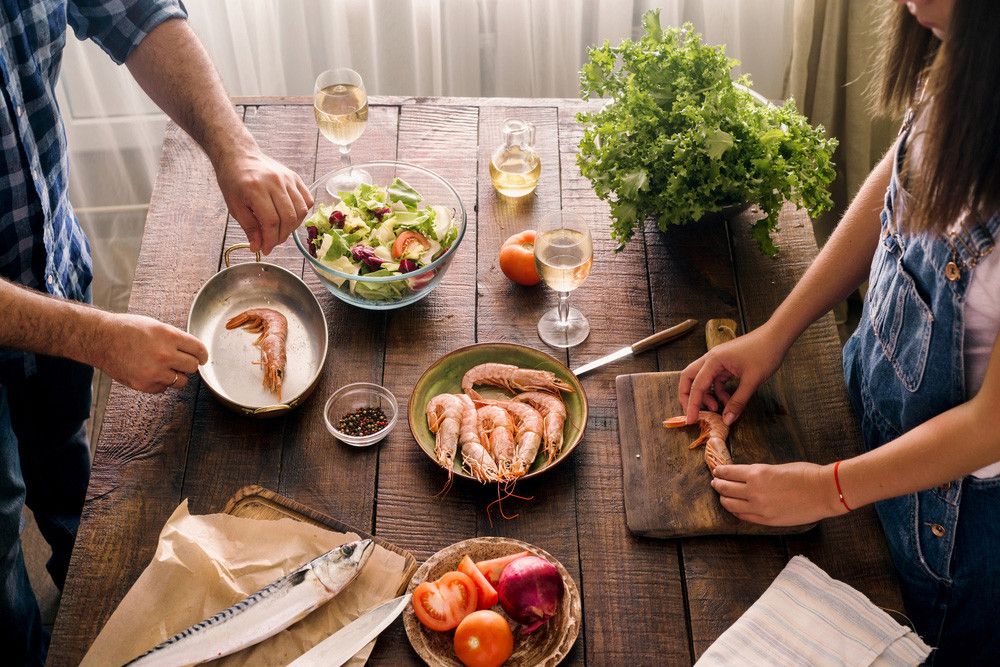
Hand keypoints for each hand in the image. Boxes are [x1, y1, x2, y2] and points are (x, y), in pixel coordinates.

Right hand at [94, 313, 208, 392]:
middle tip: (182, 362)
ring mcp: (155, 372)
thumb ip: (176, 339)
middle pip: (193, 367)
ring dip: (176, 375)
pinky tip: (150, 372)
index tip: (202, 357)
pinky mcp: (145, 385)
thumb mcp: (156, 326)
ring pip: (181, 381)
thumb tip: (193, 350)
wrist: (101, 339)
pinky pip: (164, 388)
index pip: (199, 350)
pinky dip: (160, 382)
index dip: (202, 354)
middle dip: (189, 364)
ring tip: (163, 366)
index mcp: (169, 336)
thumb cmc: (128, 329)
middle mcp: (164, 355)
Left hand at [215, 149, 312, 254]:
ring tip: (280, 231)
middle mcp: (274, 182)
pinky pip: (307, 200)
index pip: (271, 222)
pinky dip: (301, 213)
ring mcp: (287, 178)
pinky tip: (290, 217)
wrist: (240, 156)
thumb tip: (258, 247)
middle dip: (281, 236)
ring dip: (292, 227)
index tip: (265, 249)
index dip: (270, 240)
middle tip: (272, 242)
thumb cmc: (233, 180)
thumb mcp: (234, 206)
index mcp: (255, 189)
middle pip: (288, 218)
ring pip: (300, 211)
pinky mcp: (295, 177)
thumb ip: (249, 227)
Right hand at [678, 323, 786, 425]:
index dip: (692, 405)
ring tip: (717, 408)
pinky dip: (718, 391)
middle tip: (694, 412)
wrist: (776, 337)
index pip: (697, 385)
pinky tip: (728, 400)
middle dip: (689, 396)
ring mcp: (718, 360)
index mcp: (714, 360)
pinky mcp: (726, 362)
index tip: (691, 420)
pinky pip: (715, 379)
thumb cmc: (765, 353)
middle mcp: (711, 358)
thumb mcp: (752, 381)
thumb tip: (727, 420)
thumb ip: (738, 402)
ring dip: (706, 395)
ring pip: (702, 379)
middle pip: (690, 378)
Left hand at [710, 462, 846, 525]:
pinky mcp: (767, 520)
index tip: (717, 471)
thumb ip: (759, 474)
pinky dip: (737, 512)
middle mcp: (754, 491)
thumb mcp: (776, 467)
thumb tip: (746, 477)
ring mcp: (759, 508)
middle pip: (726, 489)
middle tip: (716, 482)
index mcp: (756, 473)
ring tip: (722, 495)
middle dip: (718, 484)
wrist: (824, 491)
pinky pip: (744, 517)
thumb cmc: (805, 474)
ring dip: (724, 499)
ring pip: (731, 505)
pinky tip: (736, 508)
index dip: (720, 471)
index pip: (728, 472)